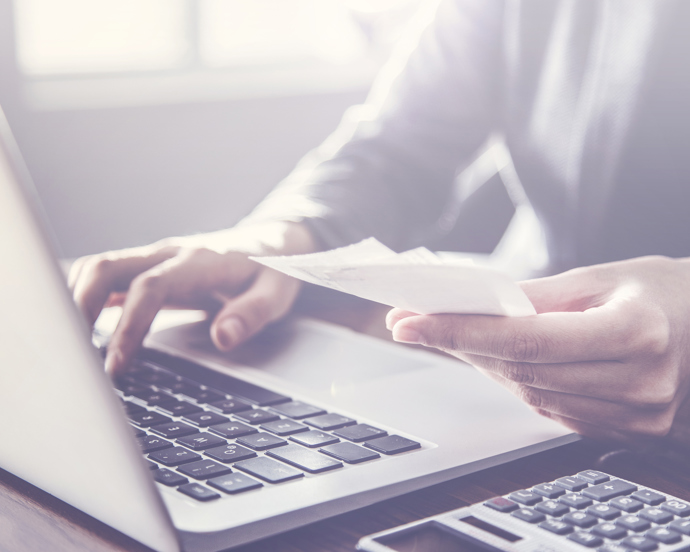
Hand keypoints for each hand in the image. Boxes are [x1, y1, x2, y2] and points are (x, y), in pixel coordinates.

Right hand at [69, 221, 315, 375]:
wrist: (272, 243)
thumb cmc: (273, 270)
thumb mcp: (277, 293)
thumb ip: (253, 314)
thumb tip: (223, 337)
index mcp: (199, 261)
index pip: (150, 286)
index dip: (128, 325)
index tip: (116, 365)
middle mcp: (170, 254)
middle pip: (107, 267)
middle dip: (79, 307)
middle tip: (72, 358)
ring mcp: (156, 258)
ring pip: (99, 268)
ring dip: (76, 302)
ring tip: (70, 350)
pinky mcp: (150, 268)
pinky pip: (108, 278)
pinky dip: (87, 299)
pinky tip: (81, 331)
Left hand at [386, 256, 689, 446]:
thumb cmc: (666, 292)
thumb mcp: (606, 276)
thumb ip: (540, 295)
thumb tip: (478, 306)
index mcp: (637, 332)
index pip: (526, 340)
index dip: (460, 332)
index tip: (410, 322)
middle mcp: (640, 383)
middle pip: (523, 372)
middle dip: (460, 347)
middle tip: (416, 324)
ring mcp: (637, 416)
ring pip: (533, 397)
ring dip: (484, 367)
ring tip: (450, 338)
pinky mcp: (628, 430)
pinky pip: (555, 412)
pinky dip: (519, 385)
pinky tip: (496, 361)